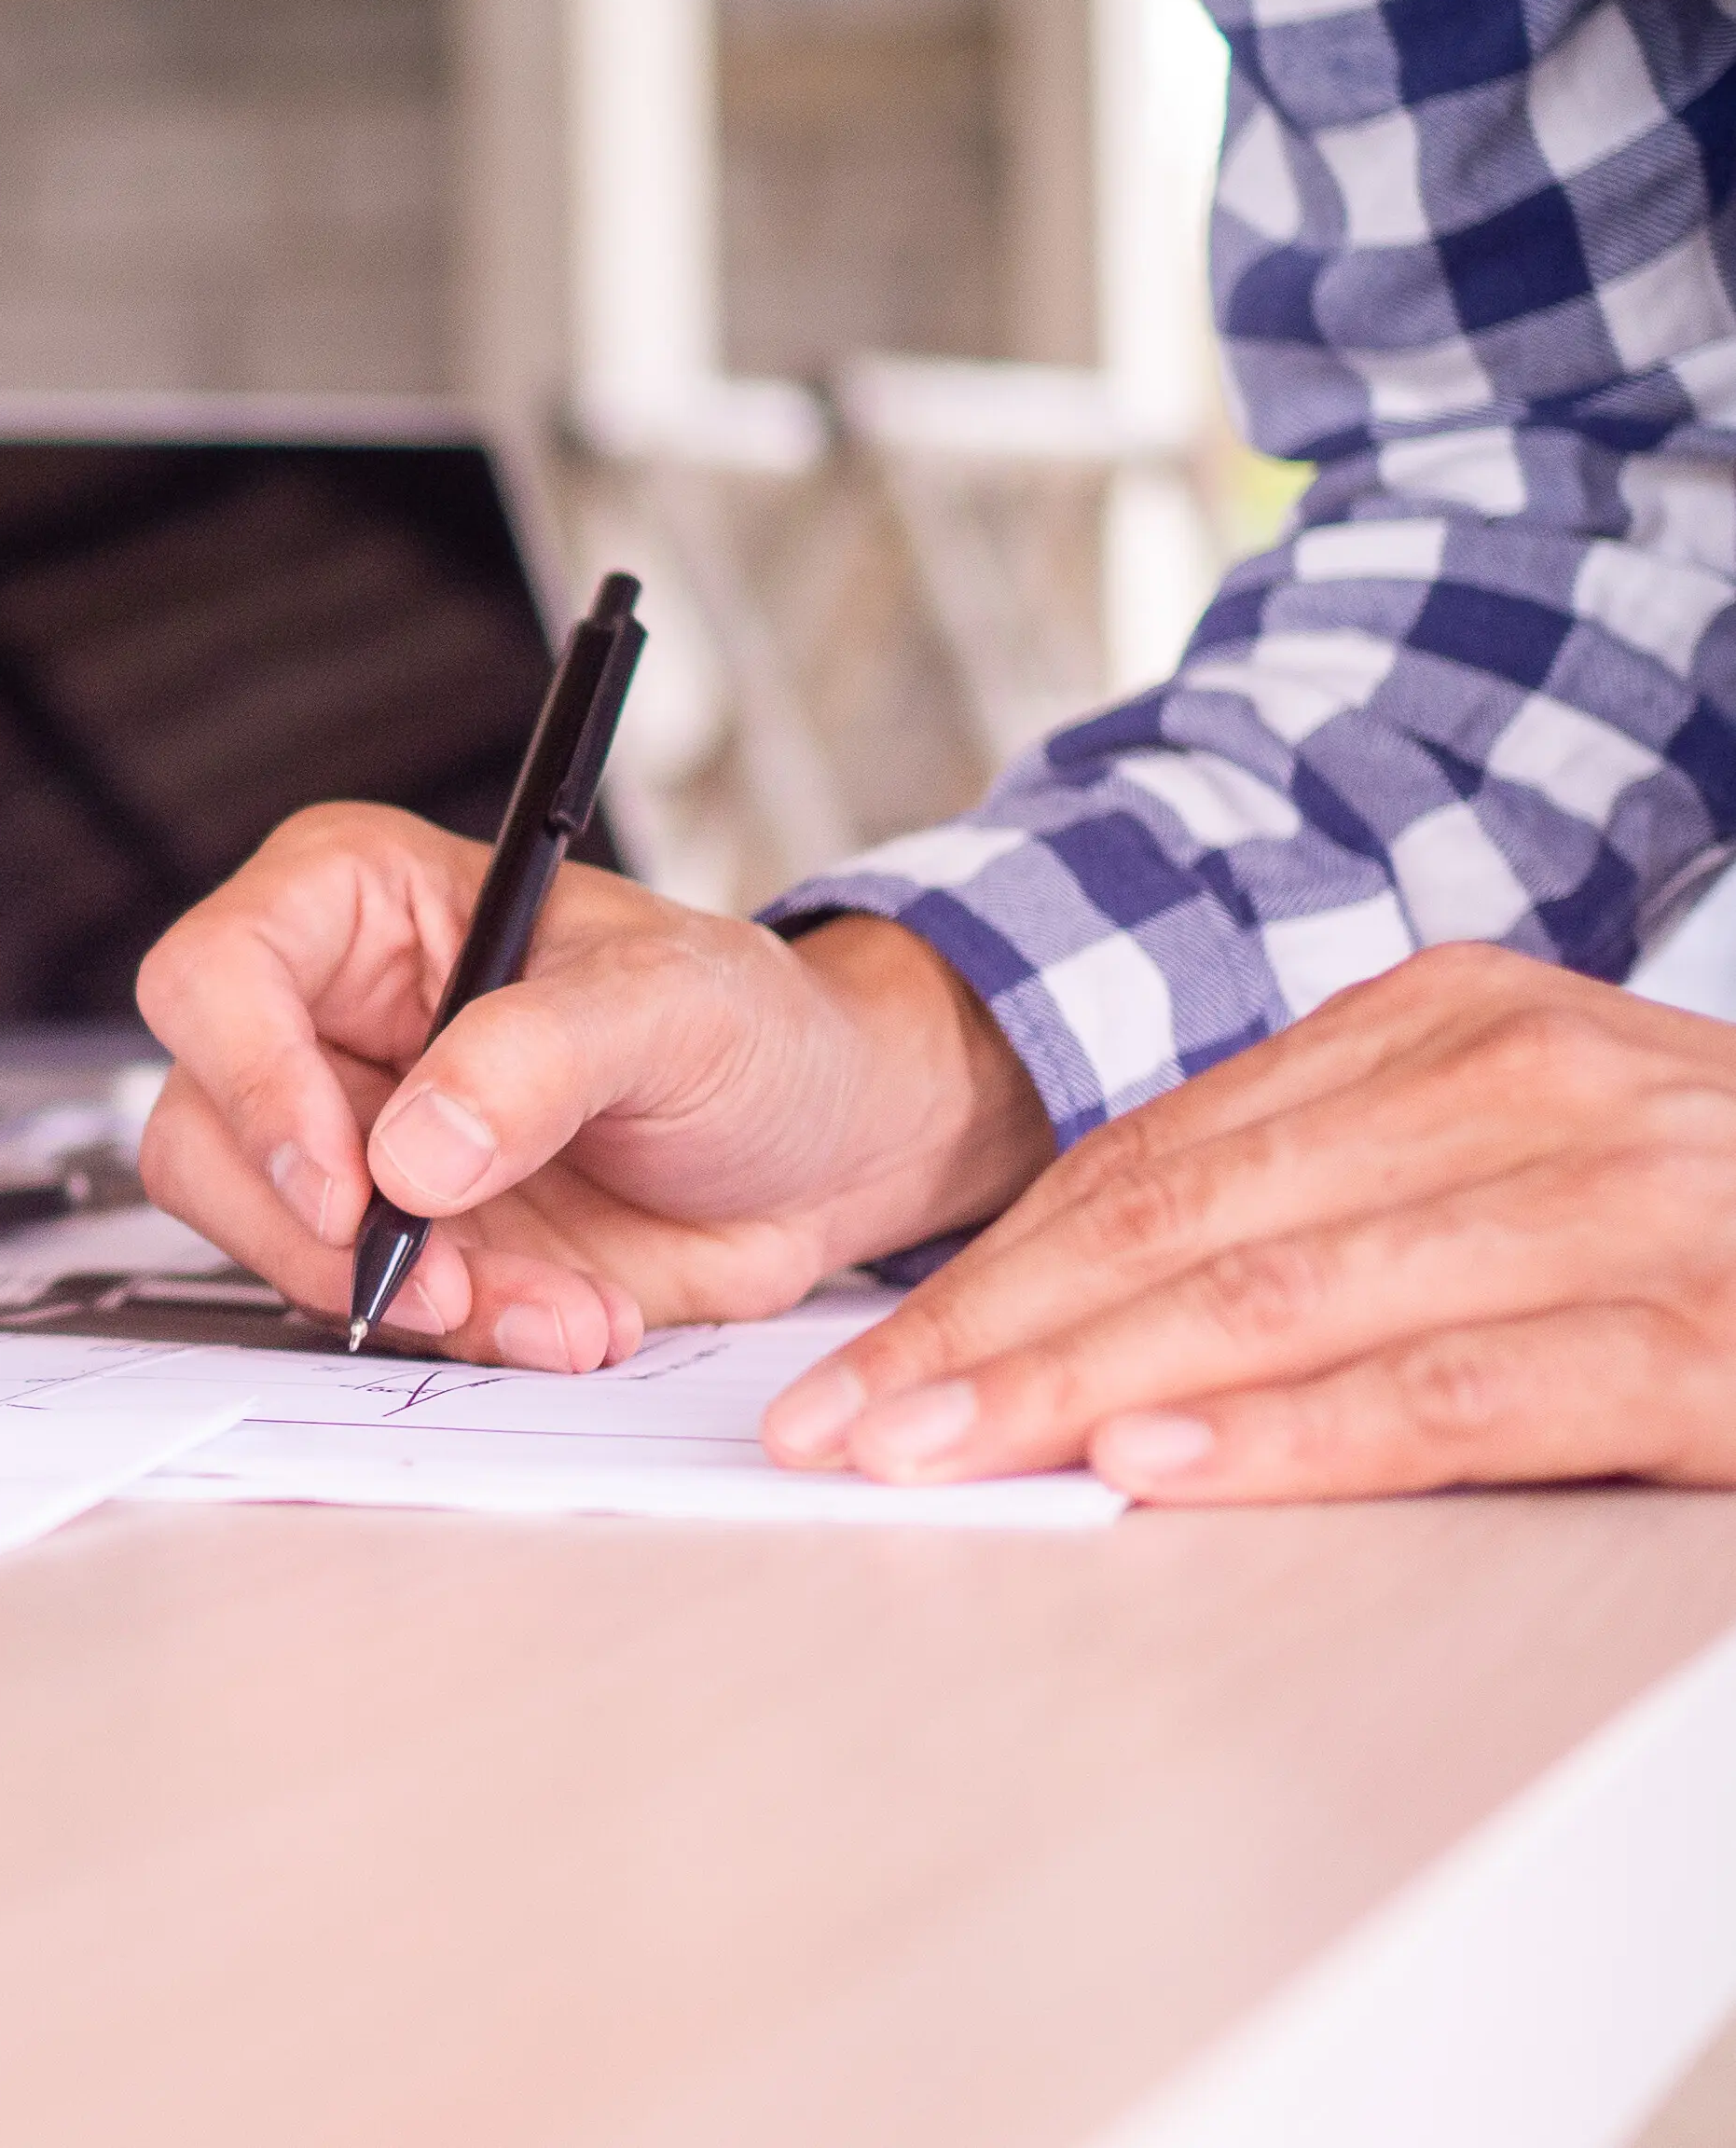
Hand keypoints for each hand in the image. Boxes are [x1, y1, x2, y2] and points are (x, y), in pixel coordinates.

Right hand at [132, 803, 1049, 1368]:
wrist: (832, 1154)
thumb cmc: (755, 1029)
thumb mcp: (675, 1005)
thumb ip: (540, 1055)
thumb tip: (412, 1152)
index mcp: (360, 906)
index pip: (215, 976)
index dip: (253, 1083)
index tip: (351, 1182)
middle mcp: (328, 1021)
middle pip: (203, 1128)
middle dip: (315, 1233)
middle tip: (436, 1282)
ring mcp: (352, 1142)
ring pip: (264, 1238)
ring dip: (404, 1302)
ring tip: (552, 1307)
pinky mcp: (397, 1246)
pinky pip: (363, 1312)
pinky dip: (466, 1338)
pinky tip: (573, 1317)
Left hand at [762, 942, 1735, 1499]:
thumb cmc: (1697, 1230)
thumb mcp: (1497, 1163)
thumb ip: (1317, 1200)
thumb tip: (1074, 1314)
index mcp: (1449, 1023)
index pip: (1150, 1160)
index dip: (983, 1275)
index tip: (851, 1369)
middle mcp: (1526, 1083)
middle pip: (1181, 1223)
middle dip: (984, 1340)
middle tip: (839, 1431)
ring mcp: (1623, 1202)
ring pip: (1281, 1296)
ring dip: (1079, 1387)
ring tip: (940, 1455)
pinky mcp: (1704, 1340)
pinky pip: (1451, 1390)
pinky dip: (1291, 1433)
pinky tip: (1159, 1464)